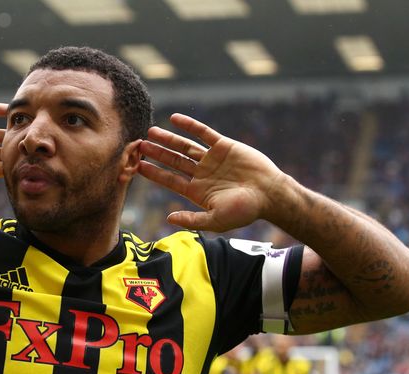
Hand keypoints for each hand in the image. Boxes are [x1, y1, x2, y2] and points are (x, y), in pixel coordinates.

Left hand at [139, 113, 285, 231]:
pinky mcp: (224, 146)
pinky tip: (174, 119)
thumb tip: (169, 219)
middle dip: (156, 153)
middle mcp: (202, 174)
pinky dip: (189, 126)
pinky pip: (203, 133)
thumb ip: (192, 219)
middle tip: (138, 145)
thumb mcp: (216, 220)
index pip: (170, 180)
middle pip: (173, 161)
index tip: (137, 166)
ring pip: (185, 146)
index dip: (154, 173)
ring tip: (151, 132)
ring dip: (168, 139)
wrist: (271, 194)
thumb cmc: (245, 210)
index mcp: (197, 192)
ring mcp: (212, 159)